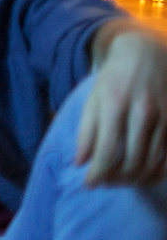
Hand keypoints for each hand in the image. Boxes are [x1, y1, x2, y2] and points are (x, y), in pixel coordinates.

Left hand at [77, 26, 166, 185]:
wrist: (146, 55)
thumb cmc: (114, 79)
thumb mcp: (93, 99)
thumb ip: (86, 130)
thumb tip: (80, 161)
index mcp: (115, 105)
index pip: (106, 151)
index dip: (97, 173)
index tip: (89, 184)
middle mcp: (141, 112)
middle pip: (131, 162)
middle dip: (116, 179)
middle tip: (105, 183)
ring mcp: (163, 118)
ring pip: (151, 163)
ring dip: (135, 179)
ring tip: (121, 181)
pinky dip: (156, 173)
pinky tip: (144, 177)